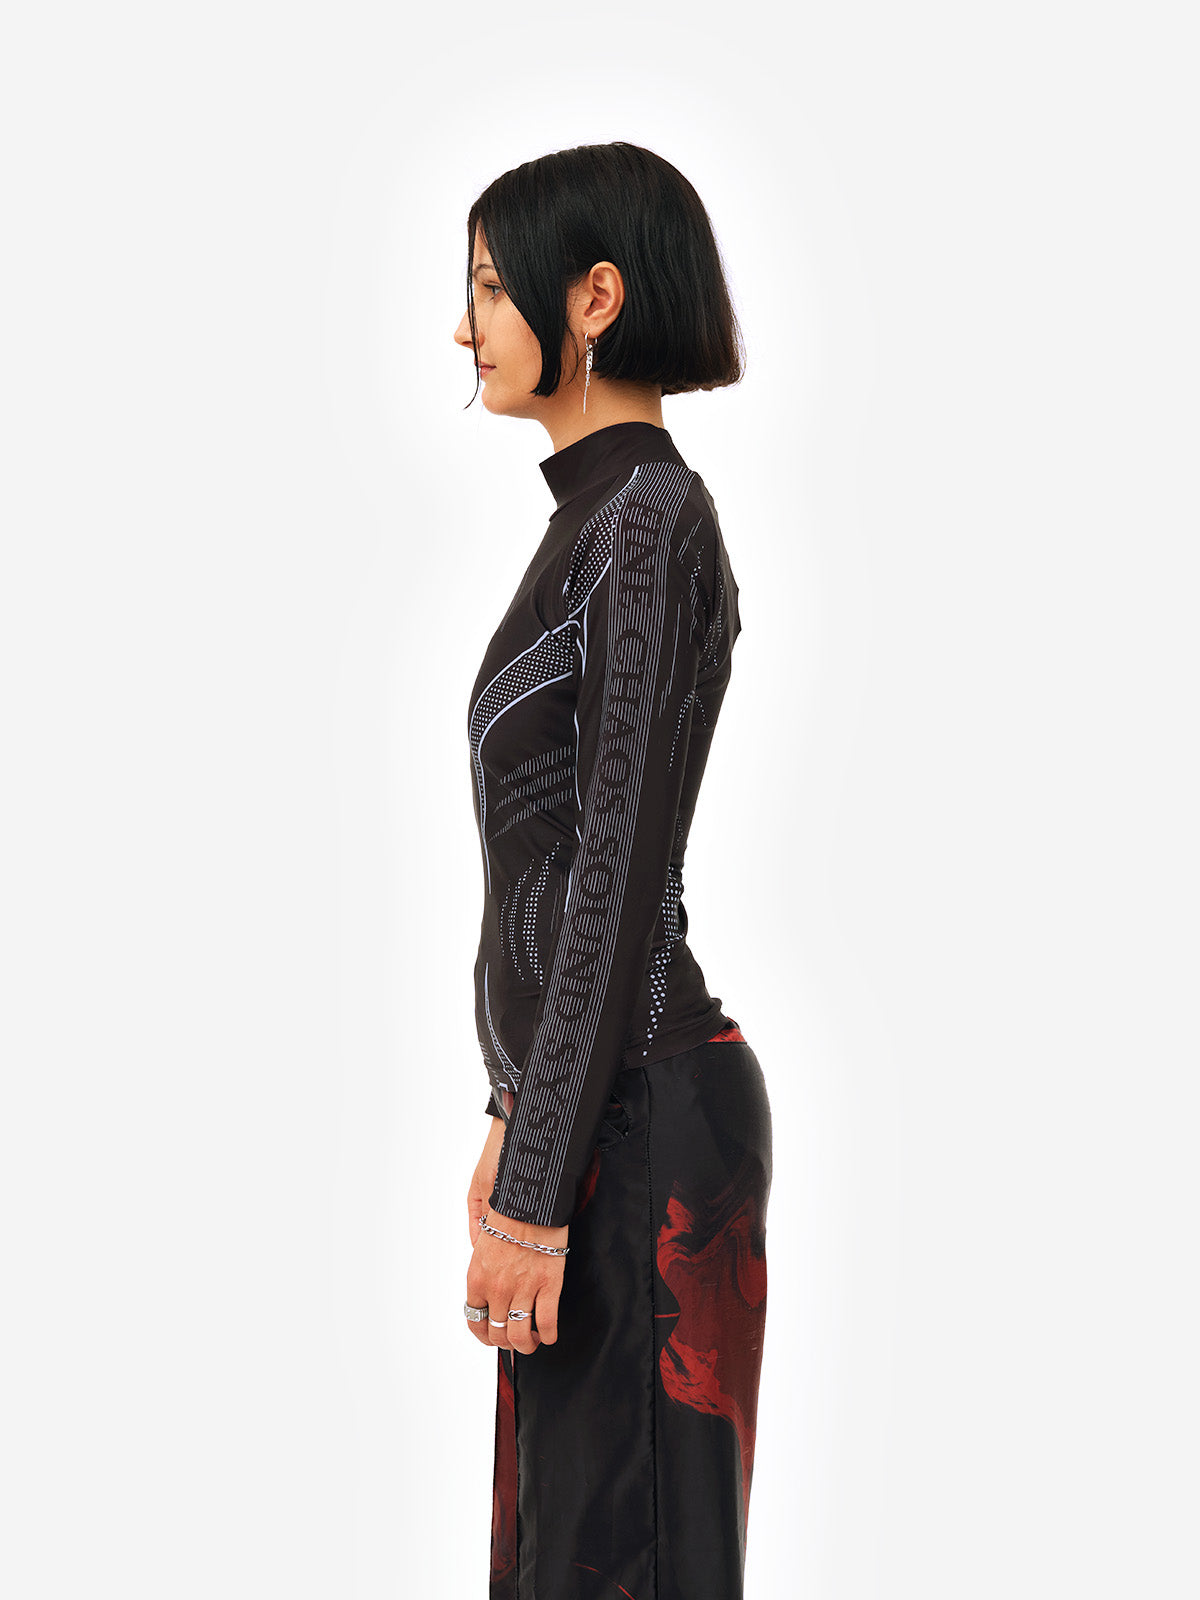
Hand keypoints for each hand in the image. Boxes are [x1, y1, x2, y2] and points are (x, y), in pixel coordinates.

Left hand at [465, 1123, 567, 1353]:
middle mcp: (497, 1287)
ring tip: (533, 1341)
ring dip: (527, 1345)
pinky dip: (549, 1334)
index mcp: (477, 1276)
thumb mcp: (480, 1227)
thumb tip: (483, 1268)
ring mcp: (524, 1288)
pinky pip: (548, 1321)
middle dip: (506, 1343)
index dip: (485, 1333)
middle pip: (498, 1333)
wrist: (533, 1193)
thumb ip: (478, 1253)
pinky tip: (550, 1334)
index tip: (492, 1334)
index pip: (475, 1319)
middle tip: (515, 1339)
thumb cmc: (508, 1205)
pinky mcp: (549, 1284)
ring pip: (521, 1335)